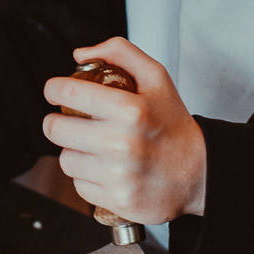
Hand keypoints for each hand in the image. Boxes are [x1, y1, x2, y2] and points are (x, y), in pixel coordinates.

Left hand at [42, 37, 205, 222]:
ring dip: (73, 151)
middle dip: (56, 121)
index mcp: (131, 110)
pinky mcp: (117, 200)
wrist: (199, 173)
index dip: (54, 89)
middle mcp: (122, 144)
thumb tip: (80, 54)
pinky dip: (87, 176)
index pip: (70, 93)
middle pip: (56, 129)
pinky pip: (79, 185)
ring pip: (65, 159)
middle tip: (68, 120)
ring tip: (93, 146)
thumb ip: (120, 52)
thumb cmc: (172, 124)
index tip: (54, 91)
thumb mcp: (156, 78)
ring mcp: (119, 176)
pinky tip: (105, 168)